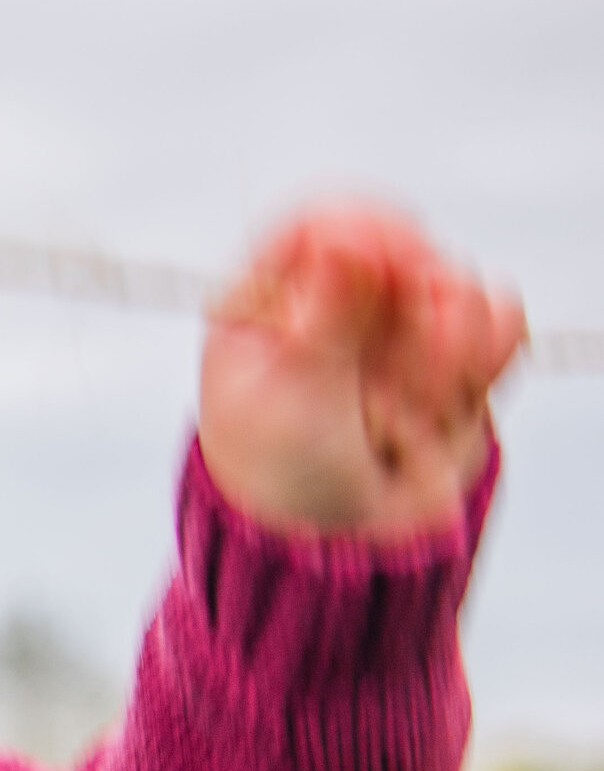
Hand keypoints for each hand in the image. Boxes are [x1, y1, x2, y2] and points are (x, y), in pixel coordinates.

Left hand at [198, 203, 523, 540]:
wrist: (343, 544)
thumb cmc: (284, 475)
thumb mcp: (290, 399)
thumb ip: (328, 321)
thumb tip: (343, 240)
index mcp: (271, 298)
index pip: (320, 226)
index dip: (367, 231)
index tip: (401, 256)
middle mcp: (337, 297)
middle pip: (402, 250)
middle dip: (418, 307)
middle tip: (407, 371)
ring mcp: (398, 322)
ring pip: (458, 285)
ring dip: (451, 346)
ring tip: (415, 412)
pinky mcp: (455, 352)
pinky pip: (498, 320)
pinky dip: (491, 350)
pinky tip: (460, 394)